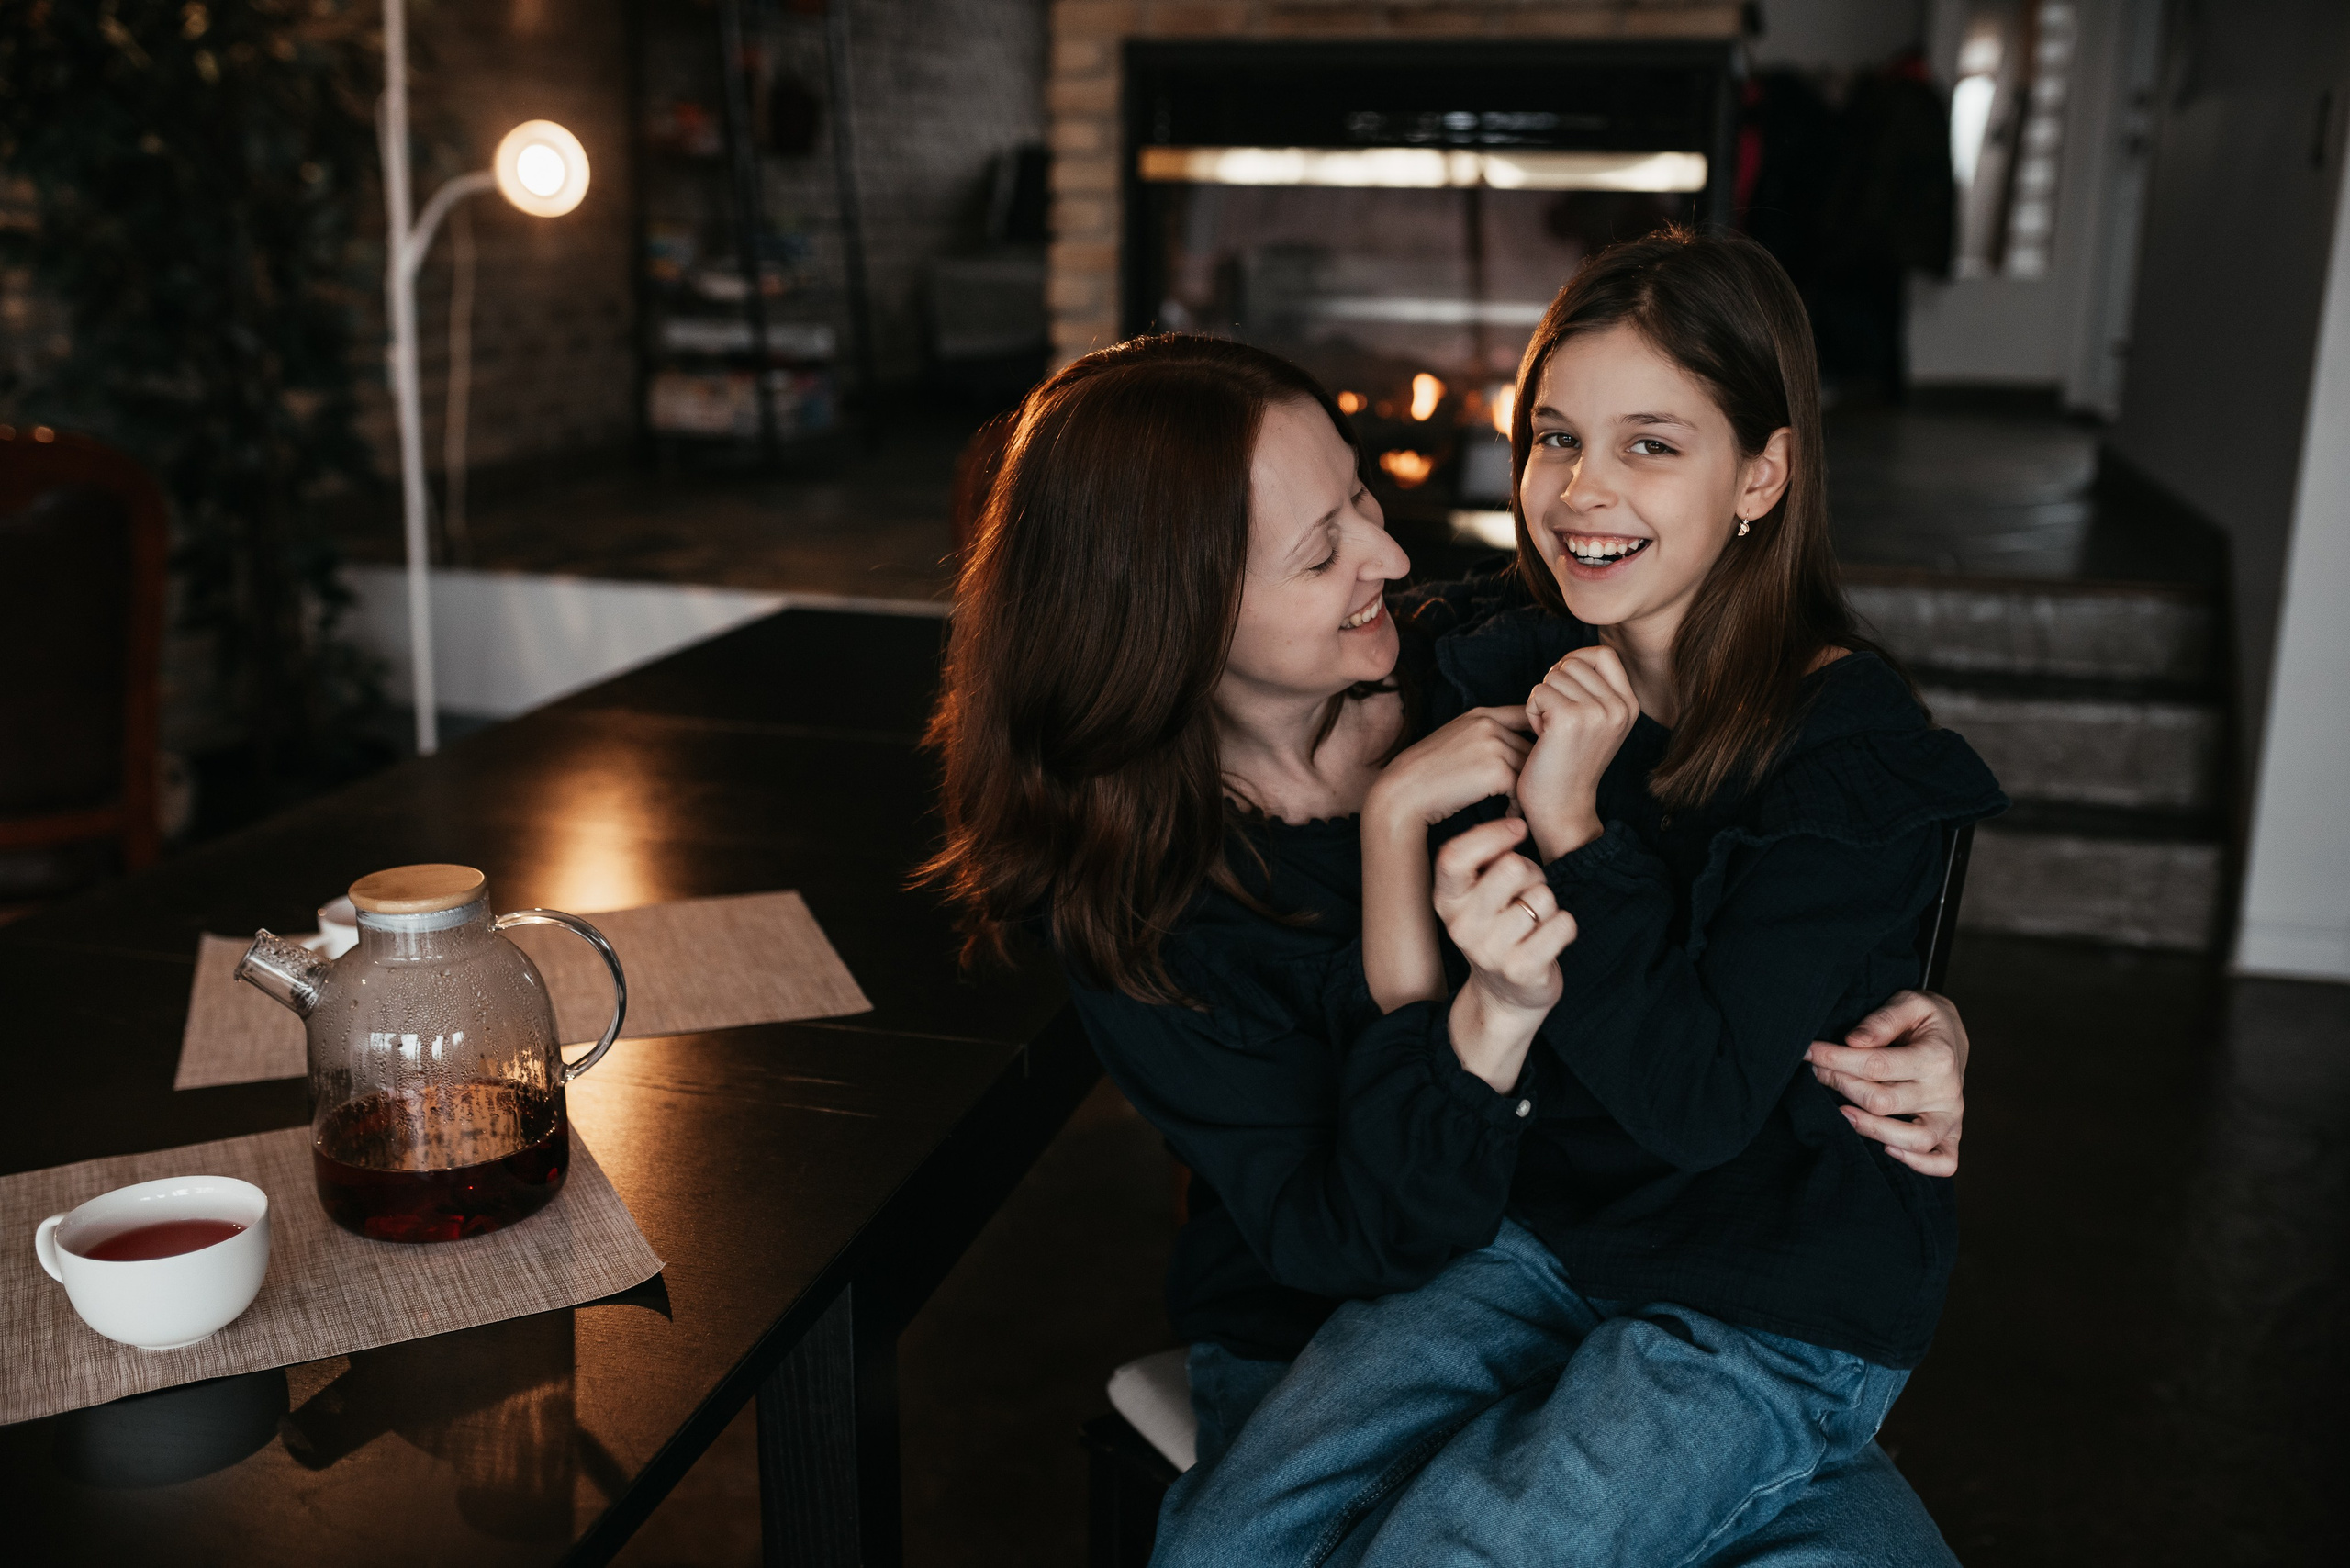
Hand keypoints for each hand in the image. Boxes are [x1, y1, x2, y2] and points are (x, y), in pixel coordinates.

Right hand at [1365, 706, 1529, 834]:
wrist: (1405, 792)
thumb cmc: (1427, 773)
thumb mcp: (1454, 739)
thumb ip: (1481, 735)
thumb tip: (1511, 746)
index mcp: (1480, 714)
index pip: (1524, 716)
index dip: (1535, 737)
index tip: (1533, 758)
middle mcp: (1489, 724)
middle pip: (1530, 746)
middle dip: (1531, 769)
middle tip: (1526, 790)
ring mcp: (1493, 746)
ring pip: (1528, 768)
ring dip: (1525, 788)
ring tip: (1515, 805)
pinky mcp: (1496, 771)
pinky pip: (1521, 788)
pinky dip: (1517, 804)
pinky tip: (1507, 813)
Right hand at [1435, 817, 1577, 1089]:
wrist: (1504, 996)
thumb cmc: (1498, 928)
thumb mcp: (1476, 895)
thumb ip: (1485, 861)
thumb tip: (1517, 822)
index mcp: (1446, 900)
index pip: (1454, 855)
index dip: (1491, 834)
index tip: (1518, 828)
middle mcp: (1461, 925)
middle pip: (1512, 867)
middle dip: (1533, 873)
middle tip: (1526, 893)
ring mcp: (1489, 951)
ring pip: (1543, 896)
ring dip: (1549, 905)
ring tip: (1534, 923)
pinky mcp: (1521, 970)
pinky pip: (1563, 924)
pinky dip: (1566, 927)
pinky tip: (1550, 940)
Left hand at [1517, 646, 1638, 861]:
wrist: (1562, 808)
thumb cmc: (1569, 765)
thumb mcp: (1597, 724)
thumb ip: (1594, 692)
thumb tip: (1570, 659)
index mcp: (1630, 706)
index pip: (1603, 655)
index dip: (1577, 660)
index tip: (1563, 685)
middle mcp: (1619, 707)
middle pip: (1573, 662)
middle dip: (1555, 685)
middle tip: (1554, 719)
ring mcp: (1597, 712)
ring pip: (1553, 676)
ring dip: (1541, 700)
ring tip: (1548, 731)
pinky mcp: (1569, 718)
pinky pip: (1538, 692)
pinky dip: (1531, 712)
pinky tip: (1539, 737)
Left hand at [1805, 990, 1968, 1176]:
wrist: (1952, 1035)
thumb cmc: (1923, 1019)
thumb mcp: (1909, 1002)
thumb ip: (1882, 1020)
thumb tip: (1852, 1041)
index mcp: (1937, 1057)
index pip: (1876, 1066)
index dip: (1835, 1060)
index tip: (1808, 1052)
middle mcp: (1947, 1091)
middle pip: (1883, 1103)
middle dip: (1841, 1086)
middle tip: (1817, 1073)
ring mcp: (1951, 1117)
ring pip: (1913, 1140)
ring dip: (1870, 1129)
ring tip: (1841, 1113)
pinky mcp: (1952, 1133)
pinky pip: (1943, 1163)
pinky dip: (1918, 1164)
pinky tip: (1886, 1150)